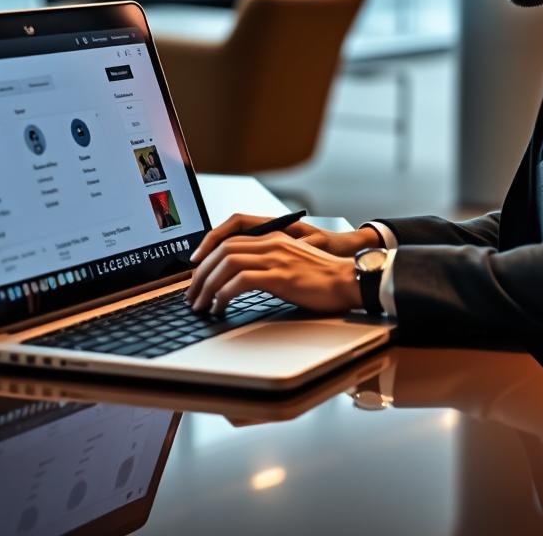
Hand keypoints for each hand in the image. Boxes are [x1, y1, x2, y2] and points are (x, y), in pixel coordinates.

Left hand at [186, 232, 362, 314]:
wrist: (350, 280)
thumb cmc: (324, 279)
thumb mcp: (293, 263)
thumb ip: (270, 263)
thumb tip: (242, 279)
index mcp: (274, 237)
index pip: (230, 236)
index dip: (207, 250)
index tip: (195, 270)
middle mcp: (272, 243)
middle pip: (223, 249)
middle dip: (201, 273)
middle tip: (192, 295)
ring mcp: (276, 258)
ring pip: (227, 263)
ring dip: (207, 285)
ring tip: (200, 305)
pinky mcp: (280, 276)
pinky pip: (241, 281)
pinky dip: (223, 294)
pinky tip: (219, 307)